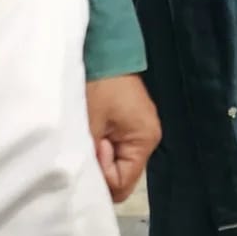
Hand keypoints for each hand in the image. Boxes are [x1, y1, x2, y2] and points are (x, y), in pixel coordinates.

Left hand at [85, 74, 160, 203]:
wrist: (106, 50)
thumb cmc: (99, 86)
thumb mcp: (90, 125)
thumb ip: (91, 159)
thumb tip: (87, 184)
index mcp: (145, 140)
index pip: (122, 185)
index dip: (103, 176)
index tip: (93, 148)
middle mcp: (149, 138)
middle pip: (122, 175)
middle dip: (101, 168)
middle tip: (89, 142)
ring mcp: (141, 129)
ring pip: (118, 162)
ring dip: (100, 156)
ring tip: (90, 133)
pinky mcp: (131, 122)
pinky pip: (117, 148)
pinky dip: (103, 145)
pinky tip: (94, 130)